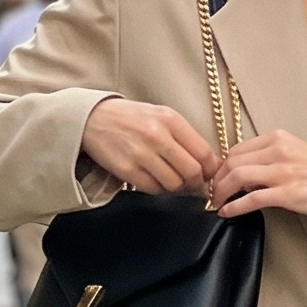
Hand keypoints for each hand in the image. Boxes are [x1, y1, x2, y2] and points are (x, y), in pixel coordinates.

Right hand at [82, 97, 220, 194]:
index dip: (211, 170)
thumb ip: (186, 138)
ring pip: (174, 184)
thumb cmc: (132, 119)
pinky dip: (158, 189)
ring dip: (177, 188)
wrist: (94, 118)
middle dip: (197, 183)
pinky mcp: (127, 170)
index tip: (211, 176)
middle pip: (192, 172)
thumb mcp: (162, 117)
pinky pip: (153, 189)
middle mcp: (157, 136)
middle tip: (195, 185)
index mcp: (171, 120)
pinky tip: (155, 179)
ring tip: (171, 180)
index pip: (203, 153)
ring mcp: (141, 154)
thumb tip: (212, 164)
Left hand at [209, 131, 306, 221]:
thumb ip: (270, 156)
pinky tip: (226, 212)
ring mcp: (283, 171)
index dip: (221, 166)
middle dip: (216, 180)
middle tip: (211, 193)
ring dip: (221, 192)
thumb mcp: (295, 153)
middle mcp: (279, 150)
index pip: (237, 149)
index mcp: (278, 138)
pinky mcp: (288, 193)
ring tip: (216, 203)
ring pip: (237, 177)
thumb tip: (242, 170)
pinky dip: (234, 206)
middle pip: (233, 162)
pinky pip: (251, 199)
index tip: (216, 178)